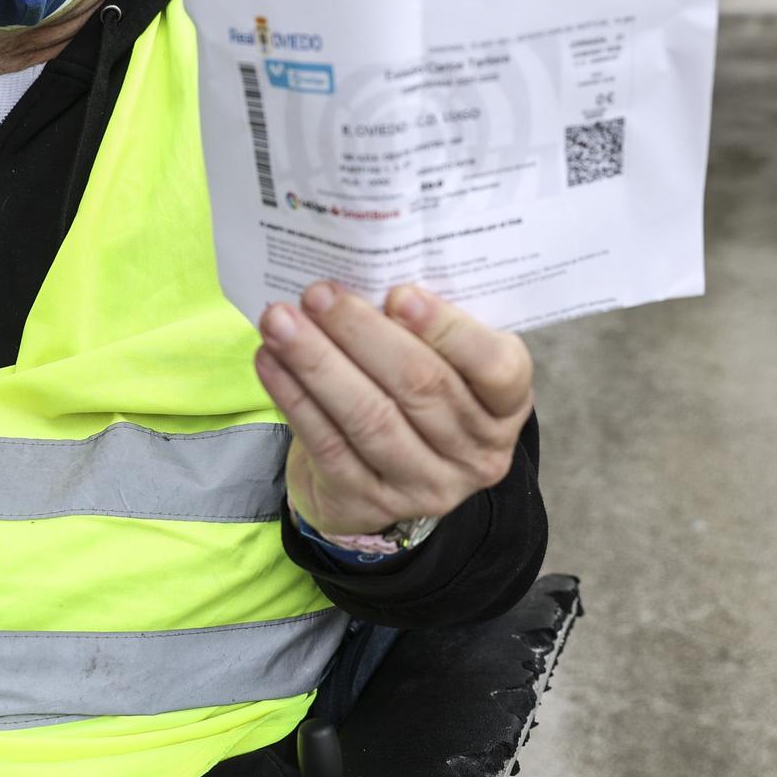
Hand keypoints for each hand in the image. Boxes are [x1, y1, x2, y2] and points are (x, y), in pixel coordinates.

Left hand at [254, 282, 533, 538]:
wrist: (382, 474)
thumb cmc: (415, 391)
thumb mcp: (440, 359)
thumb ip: (422, 325)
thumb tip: (361, 272)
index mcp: (506, 405)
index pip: (496, 368)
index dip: (449, 331)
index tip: (398, 293)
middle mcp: (477, 453)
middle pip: (420, 387)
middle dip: (362, 333)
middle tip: (318, 293)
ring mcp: (426, 487)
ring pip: (369, 418)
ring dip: (318, 363)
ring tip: (280, 322)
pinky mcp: (371, 505)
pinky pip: (329, 446)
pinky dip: (295, 398)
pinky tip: (270, 361)